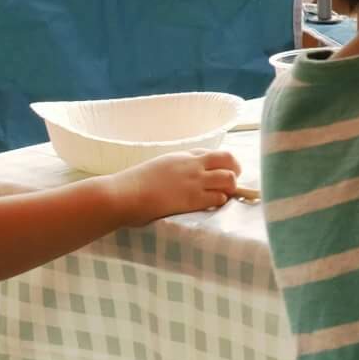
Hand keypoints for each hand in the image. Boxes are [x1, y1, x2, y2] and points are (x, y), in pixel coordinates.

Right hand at [110, 149, 240, 222]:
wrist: (123, 194)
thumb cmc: (133, 184)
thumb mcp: (157, 167)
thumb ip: (173, 169)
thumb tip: (177, 179)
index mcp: (182, 156)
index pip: (211, 153)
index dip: (219, 164)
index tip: (218, 173)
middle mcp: (192, 165)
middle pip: (228, 159)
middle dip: (235, 170)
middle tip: (230, 183)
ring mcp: (194, 181)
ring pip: (229, 178)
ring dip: (230, 188)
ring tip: (223, 197)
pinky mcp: (192, 199)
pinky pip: (218, 197)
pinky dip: (220, 202)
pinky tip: (212, 206)